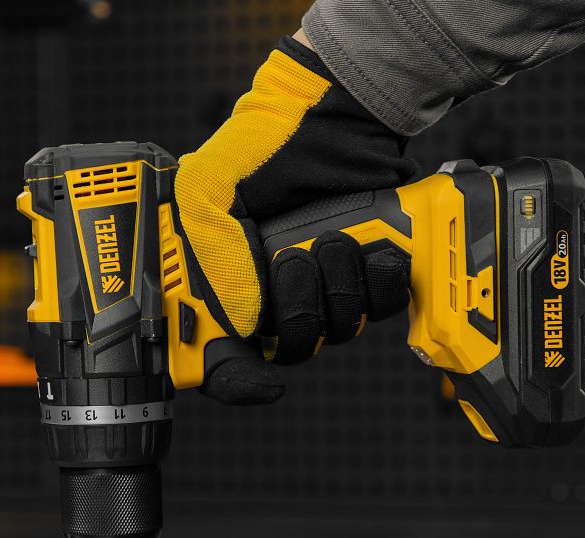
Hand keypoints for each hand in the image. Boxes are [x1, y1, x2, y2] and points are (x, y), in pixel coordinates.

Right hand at [174, 36, 413, 403]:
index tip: (261, 379)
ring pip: (337, 330)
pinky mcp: (363, 272)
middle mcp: (272, 292)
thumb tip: (243, 320)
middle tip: (293, 258)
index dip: (238, 379)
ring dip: (338, 287)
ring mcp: (320, 283)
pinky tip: (369, 247)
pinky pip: (380, 307)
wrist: (337, 111)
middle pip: (291, 349)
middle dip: (299, 310)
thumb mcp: (204, 188)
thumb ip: (211, 255)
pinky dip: (379, 282)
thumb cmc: (266, 143)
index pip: (224, 357)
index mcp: (225, 283)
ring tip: (332, 236)